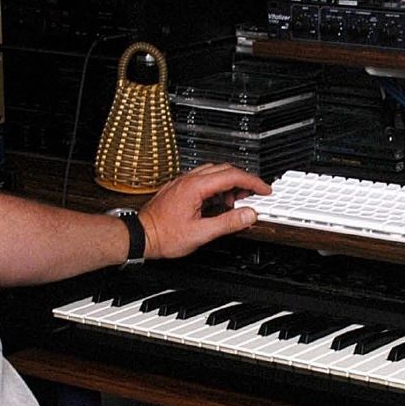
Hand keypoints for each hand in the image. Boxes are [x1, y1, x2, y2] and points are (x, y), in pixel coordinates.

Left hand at [138, 162, 271, 260]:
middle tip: (254, 196)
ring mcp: (183, 183)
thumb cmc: (164, 235)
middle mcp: (189, 180)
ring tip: (236, 203)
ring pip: (214, 173)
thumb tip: (248, 215)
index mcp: (196, 187)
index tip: (263, 190)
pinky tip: (218, 203)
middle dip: (243, 181)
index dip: (252, 182)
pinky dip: (217, 187)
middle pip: (225, 170)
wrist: (141, 236)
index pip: (232, 175)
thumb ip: (227, 223)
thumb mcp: (201, 233)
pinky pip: (204, 179)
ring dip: (230, 184)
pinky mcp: (180, 188)